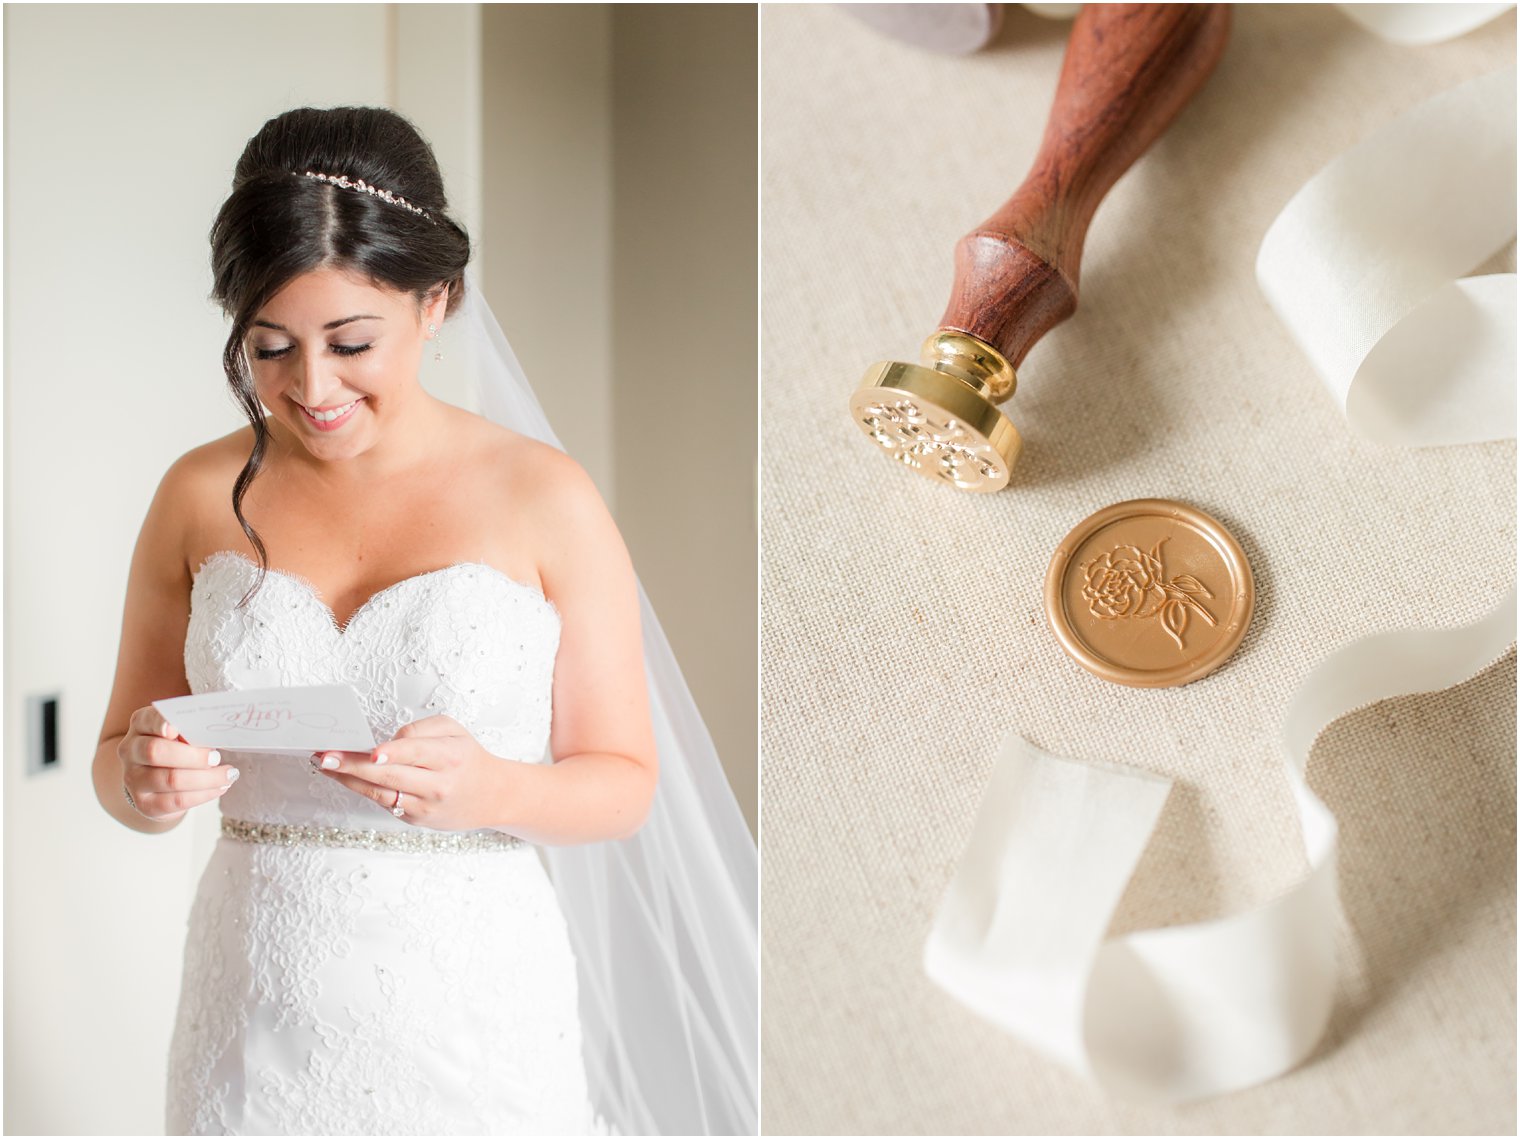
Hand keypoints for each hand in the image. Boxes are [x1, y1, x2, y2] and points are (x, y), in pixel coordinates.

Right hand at [118, 705, 238, 821]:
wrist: (157, 783)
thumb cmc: (177, 748)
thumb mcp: (183, 733)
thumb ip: (192, 730)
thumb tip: (210, 739)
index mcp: (141, 725)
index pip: (148, 720)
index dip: (160, 723)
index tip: (175, 729)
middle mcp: (131, 751)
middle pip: (156, 752)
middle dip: (192, 756)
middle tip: (216, 757)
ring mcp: (134, 779)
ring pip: (171, 779)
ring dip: (206, 778)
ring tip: (228, 774)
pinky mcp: (145, 804)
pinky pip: (177, 800)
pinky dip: (204, 794)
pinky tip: (219, 788)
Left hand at [312, 715, 508, 831]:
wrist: (492, 796)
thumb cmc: (469, 759)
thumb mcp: (456, 731)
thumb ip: (422, 729)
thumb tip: (389, 741)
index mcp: (450, 757)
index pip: (416, 753)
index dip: (393, 752)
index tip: (372, 751)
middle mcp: (438, 784)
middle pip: (389, 775)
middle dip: (354, 766)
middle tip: (326, 756)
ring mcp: (425, 806)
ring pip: (380, 793)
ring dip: (349, 779)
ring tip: (325, 765)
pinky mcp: (416, 819)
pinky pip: (385, 802)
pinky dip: (364, 789)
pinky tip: (347, 777)